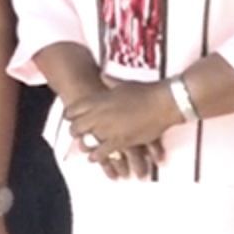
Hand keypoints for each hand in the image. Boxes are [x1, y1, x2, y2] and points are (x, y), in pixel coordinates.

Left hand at [62, 80, 177, 174]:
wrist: (163, 103)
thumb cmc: (145, 91)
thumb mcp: (122, 84)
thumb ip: (109, 82)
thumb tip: (103, 76)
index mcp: (98, 99)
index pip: (74, 109)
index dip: (70, 115)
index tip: (70, 117)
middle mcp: (99, 115)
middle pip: (77, 127)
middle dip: (75, 131)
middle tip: (75, 133)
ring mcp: (108, 129)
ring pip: (87, 141)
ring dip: (84, 144)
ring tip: (83, 146)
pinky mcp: (119, 142)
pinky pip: (102, 153)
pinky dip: (96, 156)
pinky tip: (94, 158)